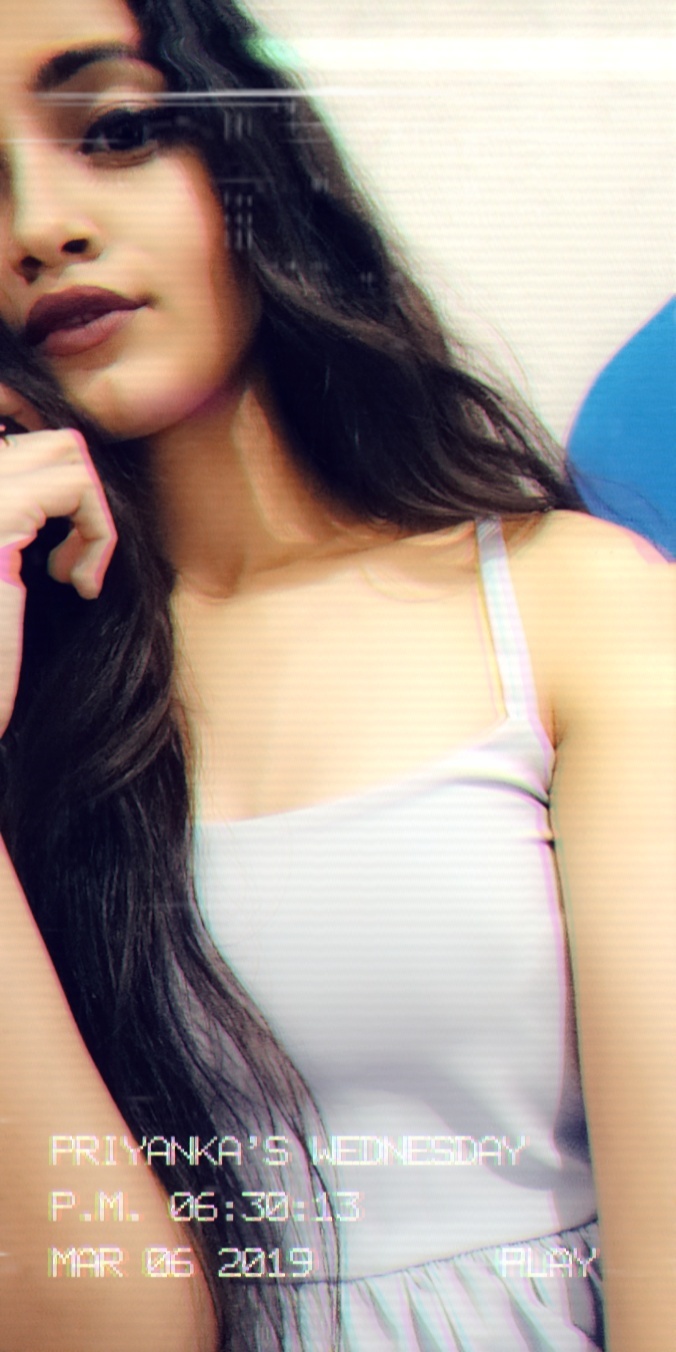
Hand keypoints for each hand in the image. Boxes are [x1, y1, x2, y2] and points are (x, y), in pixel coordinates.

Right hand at [0, 395, 115, 734]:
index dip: (57, 490)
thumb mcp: (7, 574)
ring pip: (64, 446)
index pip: (16, 440)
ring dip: (91, 511)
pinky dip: (100, 533)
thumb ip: (21, 529)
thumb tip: (66, 479)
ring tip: (71, 574)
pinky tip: (79, 586)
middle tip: (66, 566)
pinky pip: (78, 483)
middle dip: (77, 494)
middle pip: (41, 436)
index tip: (53, 556)